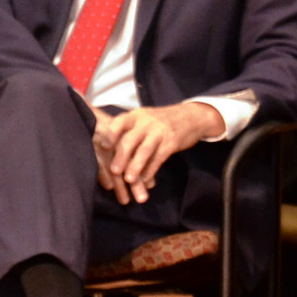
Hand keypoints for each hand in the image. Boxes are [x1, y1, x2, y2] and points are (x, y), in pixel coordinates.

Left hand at [93, 101, 223, 203]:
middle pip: (131, 140)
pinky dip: (151, 170)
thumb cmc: (161, 121)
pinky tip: (145, 181)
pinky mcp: (172, 143)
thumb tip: (104, 148)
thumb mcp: (144, 118)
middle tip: (114, 171)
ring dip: (136, 166)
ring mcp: (160, 132)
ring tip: (129, 180)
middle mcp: (147, 122)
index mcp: (136, 115)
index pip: (119, 122)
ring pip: (145, 151)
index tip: (103, 147)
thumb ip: (128, 129)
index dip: (111, 135)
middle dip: (121, 157)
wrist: (192, 116)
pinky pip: (159, 158)